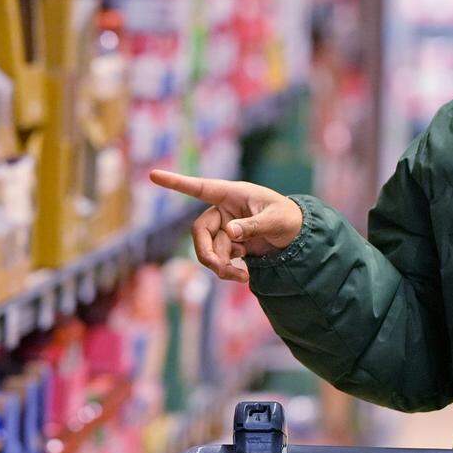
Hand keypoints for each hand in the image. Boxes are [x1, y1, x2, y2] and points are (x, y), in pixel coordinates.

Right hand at [149, 170, 303, 283]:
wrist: (298, 237)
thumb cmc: (288, 218)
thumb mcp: (276, 220)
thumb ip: (253, 226)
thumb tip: (230, 233)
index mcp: (233, 194)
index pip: (201, 188)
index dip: (177, 183)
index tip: (153, 175)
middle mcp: (224, 210)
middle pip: (200, 231)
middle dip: (207, 252)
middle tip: (220, 269)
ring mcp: (225, 228)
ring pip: (208, 249)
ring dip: (220, 265)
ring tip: (241, 276)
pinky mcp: (229, 244)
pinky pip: (218, 258)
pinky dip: (226, 269)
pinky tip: (243, 274)